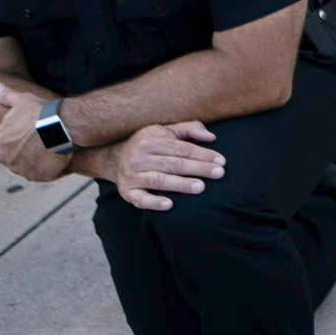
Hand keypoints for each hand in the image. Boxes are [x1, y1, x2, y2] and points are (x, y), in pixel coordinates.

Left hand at [0, 84, 68, 183]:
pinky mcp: (37, 176)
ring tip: (47, 150)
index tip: (20, 139)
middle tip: (36, 144)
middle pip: (9, 159)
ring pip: (25, 168)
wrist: (63, 126)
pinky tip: (55, 157)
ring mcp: (20, 169)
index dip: (8, 143)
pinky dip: (46, 169)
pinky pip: (39, 174)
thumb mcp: (22, 100)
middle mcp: (4, 158)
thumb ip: (6, 96)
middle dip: (20, 154)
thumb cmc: (41, 112)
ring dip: (33, 162)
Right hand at [104, 121, 225, 211]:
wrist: (113, 158)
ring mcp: (131, 175)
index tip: (221, 161)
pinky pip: (140, 199)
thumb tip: (211, 137)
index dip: (202, 154)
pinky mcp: (126, 192)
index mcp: (150, 141)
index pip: (181, 148)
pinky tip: (169, 205)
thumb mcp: (165, 131)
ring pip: (159, 180)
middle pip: (173, 164)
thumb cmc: (148, 145)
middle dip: (198, 168)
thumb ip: (189, 129)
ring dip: (180, 184)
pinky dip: (153, 203)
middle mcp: (139, 157)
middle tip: (219, 173)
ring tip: (201, 187)